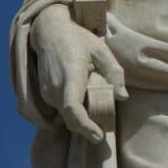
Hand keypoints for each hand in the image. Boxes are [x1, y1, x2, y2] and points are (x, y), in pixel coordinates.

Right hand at [30, 3, 127, 143]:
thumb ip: (114, 72)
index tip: (99, 135)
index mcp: (71, 74)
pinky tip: (83, 98)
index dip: (85, 126)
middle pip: (71, 119)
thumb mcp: (101, 49)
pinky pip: (61, 110)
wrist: (49, 32)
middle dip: (88, 127)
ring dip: (81, 117)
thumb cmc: (78, 39)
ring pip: (66, 116)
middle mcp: (55, 86)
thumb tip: (123, 97)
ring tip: (95, 103)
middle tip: (106, 124)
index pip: (73, 109)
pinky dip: (73, 111)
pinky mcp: (44, 94)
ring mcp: (47, 92)